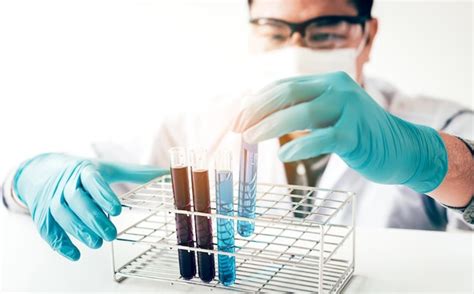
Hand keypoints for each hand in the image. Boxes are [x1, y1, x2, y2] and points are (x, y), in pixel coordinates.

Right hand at [14, 153, 168, 260]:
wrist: (44, 171)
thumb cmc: (84, 171)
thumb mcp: (109, 168)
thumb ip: (136, 173)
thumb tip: (166, 174)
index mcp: (84, 169)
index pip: (92, 179)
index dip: (103, 194)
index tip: (117, 210)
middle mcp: (66, 183)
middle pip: (76, 199)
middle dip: (93, 218)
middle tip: (111, 235)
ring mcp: (51, 198)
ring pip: (61, 214)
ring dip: (78, 230)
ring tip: (97, 244)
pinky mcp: (42, 213)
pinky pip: (47, 229)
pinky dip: (60, 243)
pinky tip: (75, 254)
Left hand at [233, 72, 447, 192]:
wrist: (402, 148)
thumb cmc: (358, 134)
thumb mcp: (329, 115)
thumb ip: (303, 110)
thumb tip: (262, 118)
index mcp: (327, 82)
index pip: (284, 86)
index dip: (257, 100)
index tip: (237, 116)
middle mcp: (337, 88)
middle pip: (288, 93)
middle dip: (257, 110)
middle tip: (237, 126)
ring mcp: (349, 109)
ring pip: (302, 112)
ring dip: (271, 125)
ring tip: (250, 138)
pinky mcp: (357, 134)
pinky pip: (324, 137)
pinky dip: (301, 145)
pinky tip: (284, 154)